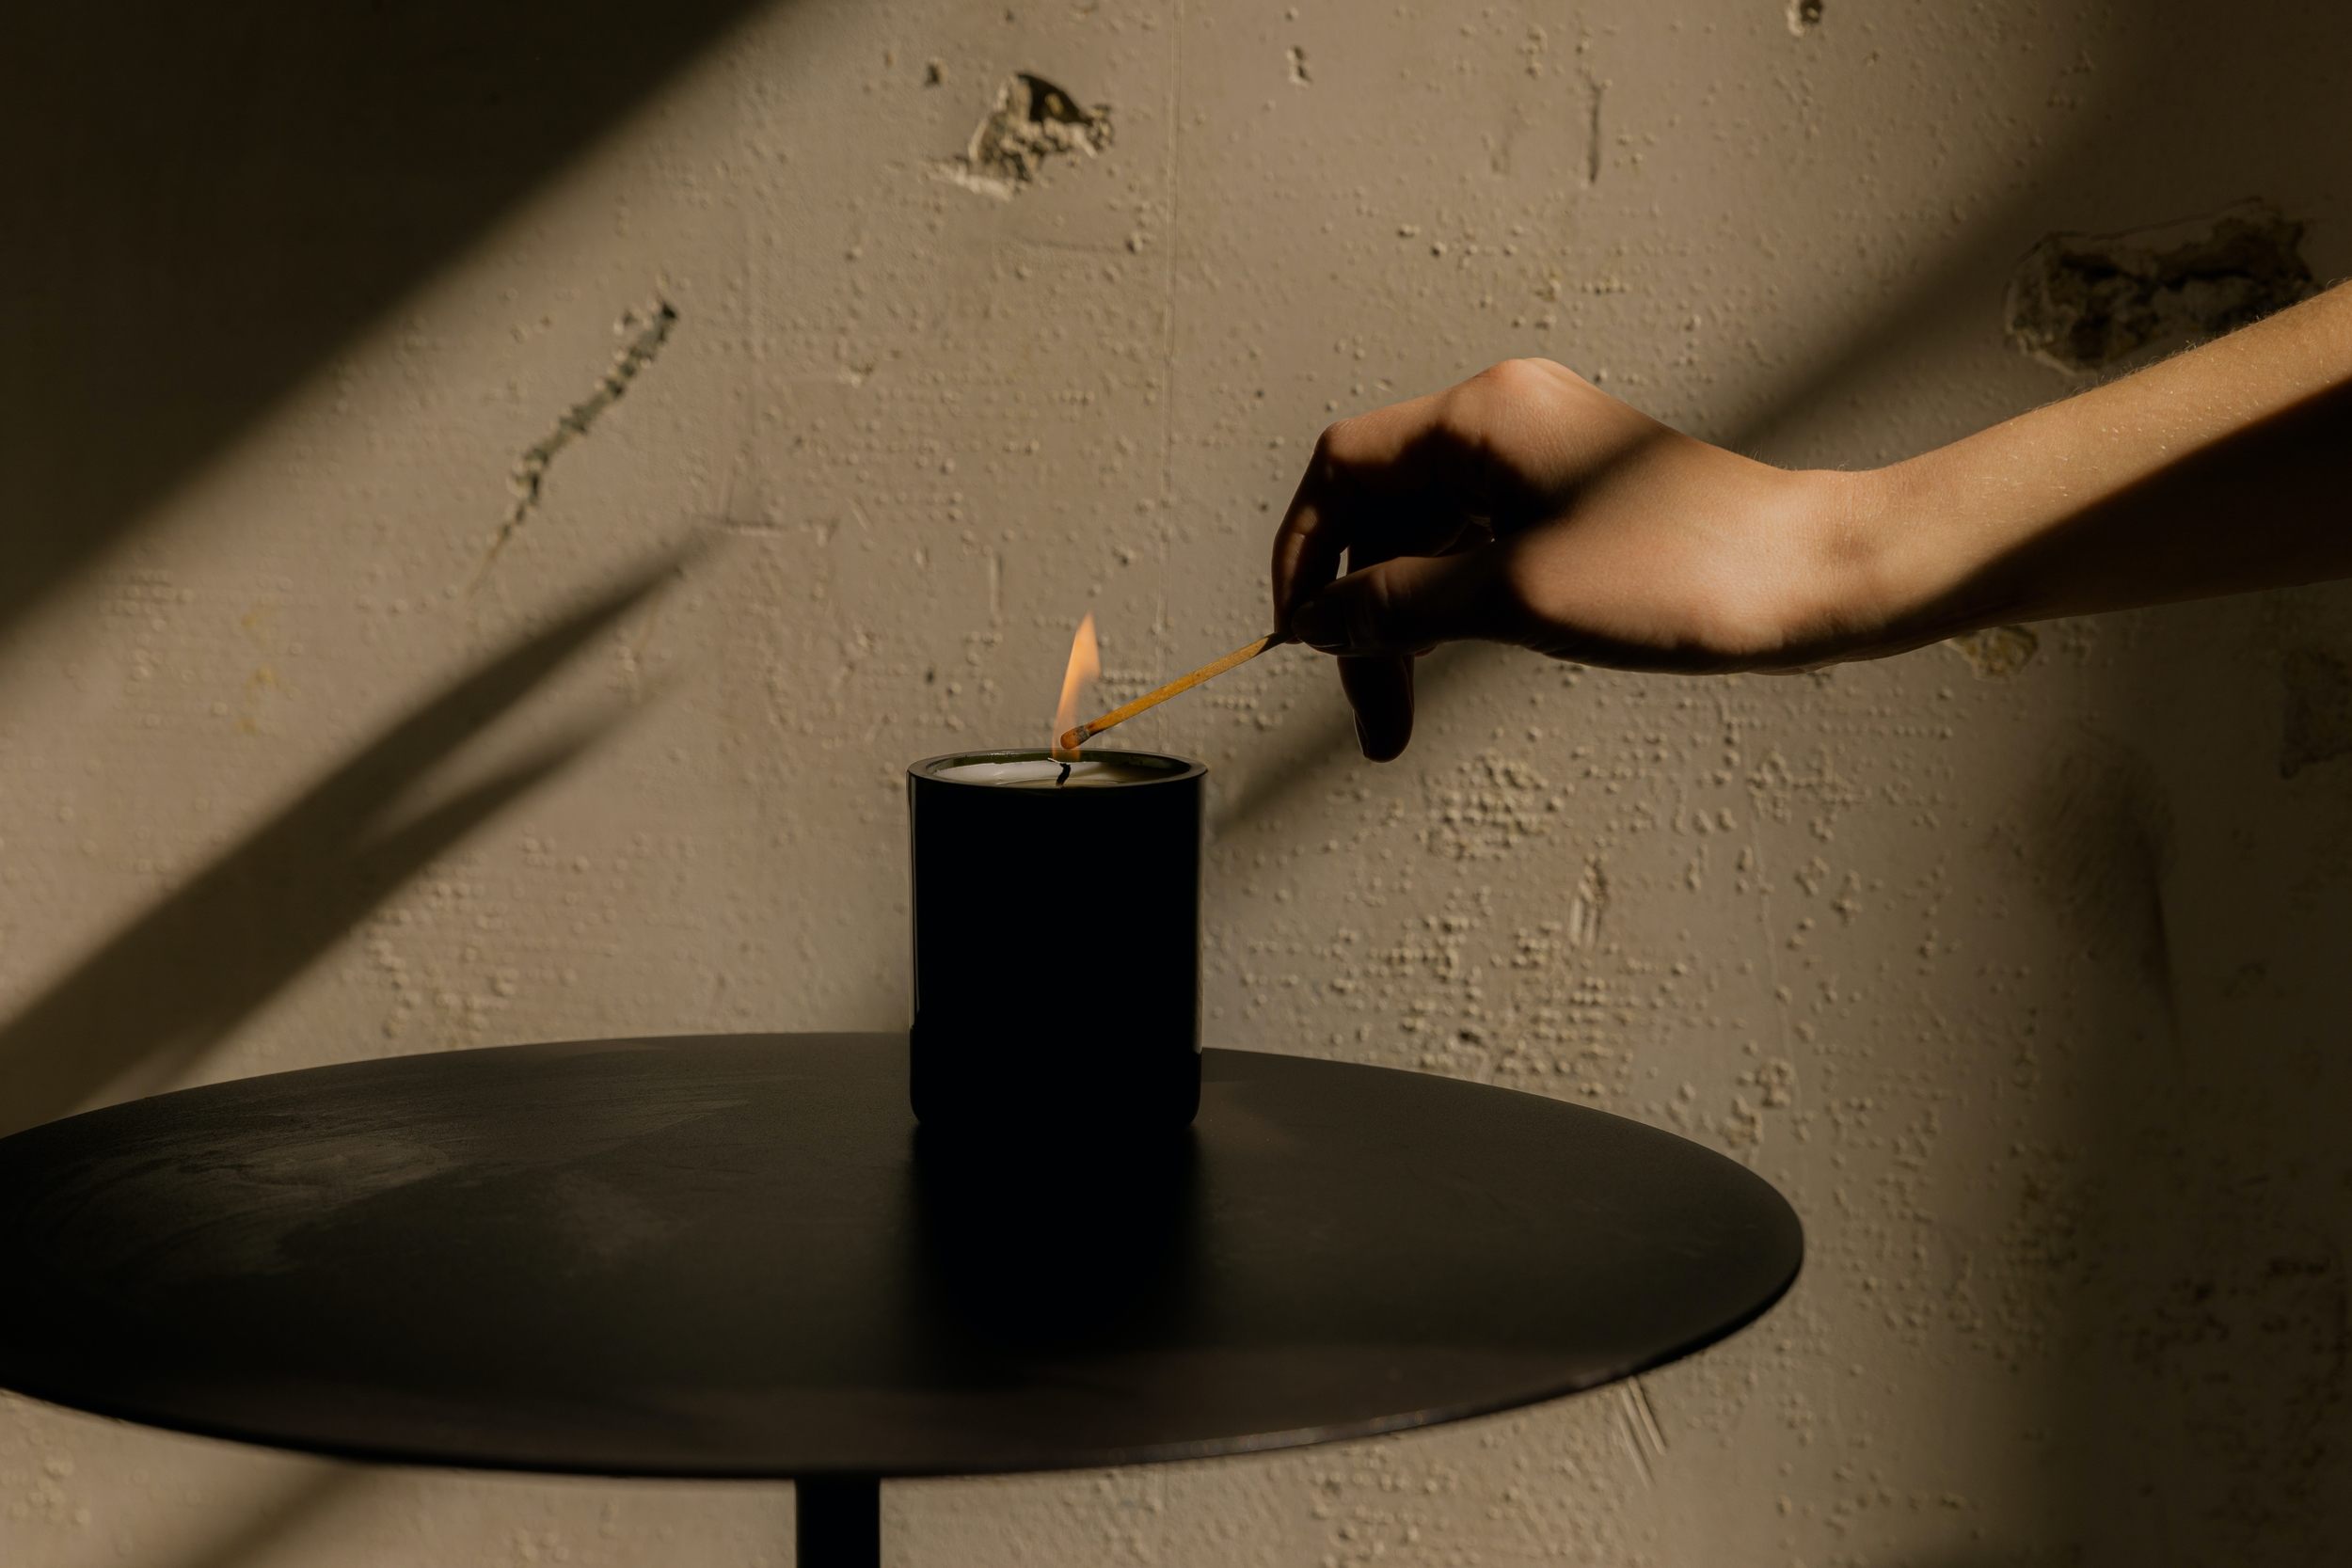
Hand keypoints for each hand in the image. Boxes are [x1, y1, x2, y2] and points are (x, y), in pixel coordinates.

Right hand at [1270, 358, 1883, 759]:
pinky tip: (1449, 662)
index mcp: (1483, 417)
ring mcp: (1542, 459)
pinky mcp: (1574, 500)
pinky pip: (1474, 546)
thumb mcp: (1515, 597)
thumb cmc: (1684, 575)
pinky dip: (1449, 606)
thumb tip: (1318, 622)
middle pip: (1381, 513)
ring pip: (1426, 539)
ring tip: (1399, 716)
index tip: (1299, 639)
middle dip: (1360, 613)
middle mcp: (1505, 420)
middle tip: (1369, 713)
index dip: (1302, 554)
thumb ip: (1399, 605)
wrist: (1815, 578)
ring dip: (1404, 624)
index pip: (1341, 468)